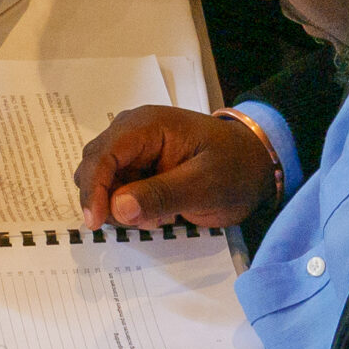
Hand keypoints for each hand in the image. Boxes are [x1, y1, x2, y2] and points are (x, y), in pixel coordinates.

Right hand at [74, 105, 277, 229]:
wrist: (254, 166)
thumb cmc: (236, 168)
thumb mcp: (204, 185)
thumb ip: (161, 195)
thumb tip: (117, 209)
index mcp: (146, 126)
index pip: (103, 154)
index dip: (94, 188)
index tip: (95, 221)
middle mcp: (131, 132)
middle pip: (94, 167)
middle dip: (105, 199)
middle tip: (142, 222)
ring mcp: (132, 150)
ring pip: (100, 182)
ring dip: (117, 206)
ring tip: (156, 217)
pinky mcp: (136, 168)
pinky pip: (115, 191)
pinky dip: (127, 208)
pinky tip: (156, 214)